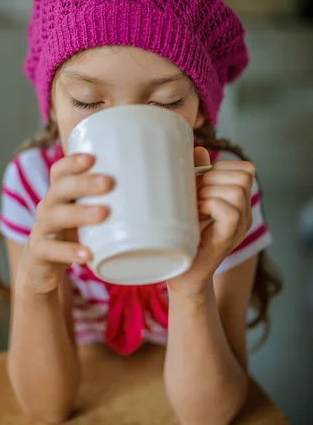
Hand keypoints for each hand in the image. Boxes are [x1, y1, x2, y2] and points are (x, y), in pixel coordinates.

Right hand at [17, 154, 112, 293]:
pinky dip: (69, 251)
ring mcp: (41, 230)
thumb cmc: (72, 236)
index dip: (72, 162)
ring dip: (79, 213)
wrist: (41, 270)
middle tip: (108, 183)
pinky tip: (87, 254)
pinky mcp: (39, 253)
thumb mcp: (85, 217)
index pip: (59, 172)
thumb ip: (109, 204)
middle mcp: (47, 208)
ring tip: (102, 214)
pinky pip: (50, 250)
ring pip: (54, 217)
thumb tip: (160, 193)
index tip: (92, 158)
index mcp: (59, 195)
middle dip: (83, 184)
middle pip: (59, 189)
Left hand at [168, 147, 254, 292]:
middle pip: (243, 175)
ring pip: (237, 189)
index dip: (221, 168)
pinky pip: (229, 210)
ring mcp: (239, 226)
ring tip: (193, 205)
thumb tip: (199, 150)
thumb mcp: (188, 199)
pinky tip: (196, 214)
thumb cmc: (182, 237)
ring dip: (209, 191)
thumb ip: (197, 175)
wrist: (179, 275)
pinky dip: (209, 205)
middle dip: (213, 177)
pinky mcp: (229, 238)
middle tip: (194, 195)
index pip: (245, 169)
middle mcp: (245, 214)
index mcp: (238, 202)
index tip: (198, 182)